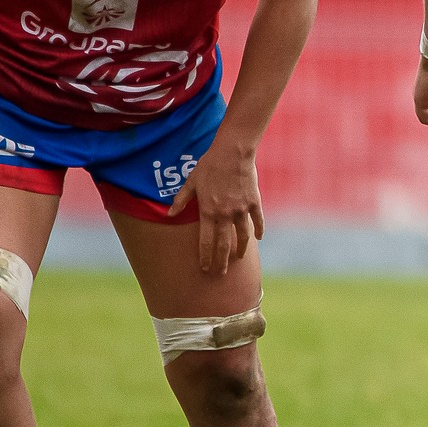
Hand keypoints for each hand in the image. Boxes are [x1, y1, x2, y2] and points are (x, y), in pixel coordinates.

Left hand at [168, 137, 262, 273]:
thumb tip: (170, 214)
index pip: (206, 241)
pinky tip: (258, 239)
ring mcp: (241, 209)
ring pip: (242, 236)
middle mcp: (225, 214)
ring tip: (238, 259)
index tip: (205, 268)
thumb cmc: (209, 165)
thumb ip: (181, 200)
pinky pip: (257, 221)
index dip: (206, 256)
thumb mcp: (192, 182)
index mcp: (208, 211)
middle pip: (224, 244)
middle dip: (221, 261)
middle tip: (220, 273)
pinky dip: (258, 231)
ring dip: (240, 250)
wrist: (233, 152)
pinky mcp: (254, 202)